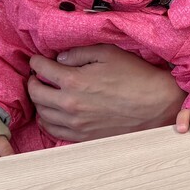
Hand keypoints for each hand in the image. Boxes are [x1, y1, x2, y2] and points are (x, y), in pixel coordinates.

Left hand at [27, 44, 186, 141]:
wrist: (156, 104)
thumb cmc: (135, 76)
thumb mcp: (109, 53)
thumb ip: (80, 53)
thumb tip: (60, 59)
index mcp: (74, 81)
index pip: (42, 70)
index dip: (36, 62)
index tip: (37, 60)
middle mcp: (69, 104)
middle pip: (36, 94)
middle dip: (33, 81)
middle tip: (37, 76)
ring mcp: (75, 124)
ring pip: (42, 114)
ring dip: (39, 102)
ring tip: (45, 93)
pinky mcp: (83, 136)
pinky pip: (53, 131)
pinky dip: (47, 121)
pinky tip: (53, 113)